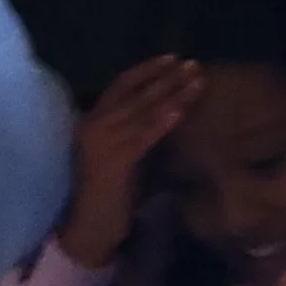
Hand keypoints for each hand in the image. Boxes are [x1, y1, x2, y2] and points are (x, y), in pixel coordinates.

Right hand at [59, 56, 202, 267]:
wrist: (88, 227)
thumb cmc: (106, 194)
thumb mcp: (118, 153)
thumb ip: (132, 131)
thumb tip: (164, 107)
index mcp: (90, 121)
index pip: (119, 85)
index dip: (146, 70)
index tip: (172, 58)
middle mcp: (92, 126)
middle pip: (134, 93)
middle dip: (166, 77)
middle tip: (193, 64)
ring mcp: (102, 142)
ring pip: (142, 110)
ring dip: (171, 93)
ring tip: (196, 81)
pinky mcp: (113, 161)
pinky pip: (143, 135)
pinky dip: (162, 121)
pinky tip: (180, 111)